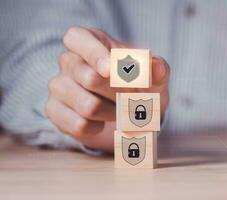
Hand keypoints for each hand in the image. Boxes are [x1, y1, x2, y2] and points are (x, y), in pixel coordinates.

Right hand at [45, 26, 169, 152]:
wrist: (129, 112)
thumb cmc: (140, 85)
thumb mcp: (154, 76)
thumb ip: (157, 70)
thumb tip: (156, 67)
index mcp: (90, 41)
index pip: (77, 38)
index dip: (94, 54)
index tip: (111, 70)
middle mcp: (69, 60)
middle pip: (91, 79)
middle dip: (120, 93)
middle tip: (134, 97)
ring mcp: (58, 86)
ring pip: (88, 106)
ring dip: (114, 113)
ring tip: (121, 111)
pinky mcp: (54, 111)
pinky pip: (78, 125)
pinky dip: (99, 128)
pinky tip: (102, 123)